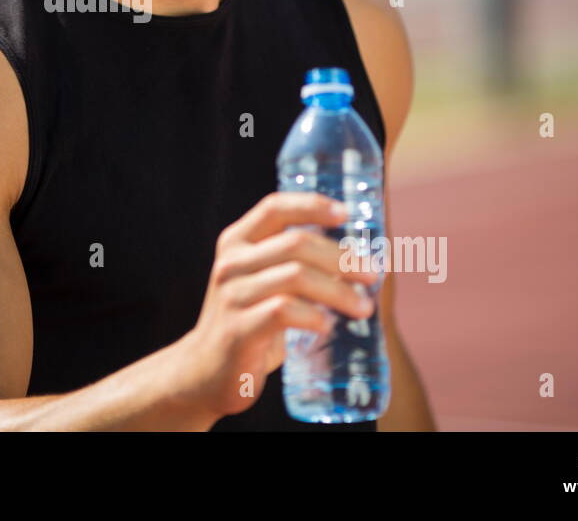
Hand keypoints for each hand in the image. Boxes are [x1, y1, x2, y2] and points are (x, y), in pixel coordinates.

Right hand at [172, 191, 381, 420]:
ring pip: (296, 277)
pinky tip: (327, 326)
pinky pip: (284, 312)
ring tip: (363, 308)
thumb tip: (355, 256)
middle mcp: (231, 263)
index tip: (347, 213)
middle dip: (341, 258)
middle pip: (295, 244)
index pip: (274, 208)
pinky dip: (314, 316)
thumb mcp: (261, 282)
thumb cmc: (248, 322)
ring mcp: (232, 295)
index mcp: (236, 242)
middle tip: (372, 275)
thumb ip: (290, 263)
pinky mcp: (238, 329)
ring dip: (338, 291)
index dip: (311, 205)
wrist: (206, 372)